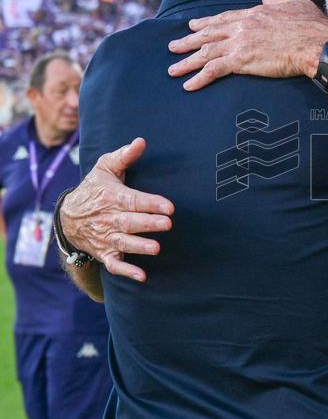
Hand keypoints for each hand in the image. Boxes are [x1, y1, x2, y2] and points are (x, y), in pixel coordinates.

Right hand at [60, 137, 173, 281]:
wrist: (68, 216)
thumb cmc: (94, 188)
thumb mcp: (105, 168)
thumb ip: (124, 156)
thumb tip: (141, 141)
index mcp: (112, 197)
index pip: (133, 200)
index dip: (151, 203)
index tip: (169, 206)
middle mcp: (109, 218)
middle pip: (130, 222)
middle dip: (148, 223)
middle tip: (167, 224)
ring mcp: (106, 237)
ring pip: (123, 243)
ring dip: (139, 246)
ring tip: (156, 248)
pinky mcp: (104, 253)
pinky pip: (115, 264)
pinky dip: (127, 271)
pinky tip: (142, 276)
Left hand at [168, 0, 327, 90]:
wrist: (316, 43)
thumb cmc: (312, 27)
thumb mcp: (295, 6)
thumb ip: (277, 3)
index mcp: (254, 13)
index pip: (224, 18)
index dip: (206, 23)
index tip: (193, 25)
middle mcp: (242, 26)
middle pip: (208, 34)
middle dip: (189, 41)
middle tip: (173, 46)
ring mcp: (240, 43)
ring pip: (205, 52)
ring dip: (187, 61)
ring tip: (173, 70)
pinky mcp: (241, 61)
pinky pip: (214, 70)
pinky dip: (199, 78)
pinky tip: (189, 86)